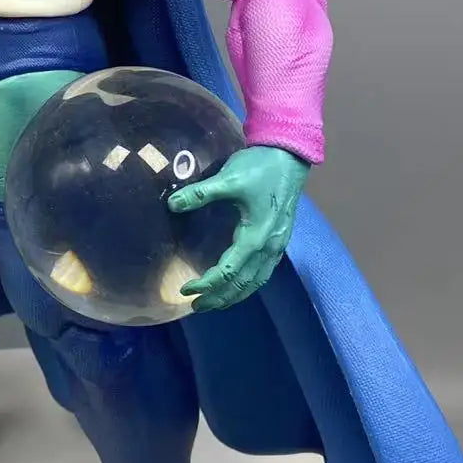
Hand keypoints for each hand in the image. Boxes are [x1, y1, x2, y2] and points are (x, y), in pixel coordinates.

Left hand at [166, 145, 308, 310]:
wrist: (290, 156)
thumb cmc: (260, 167)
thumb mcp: (229, 178)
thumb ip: (201, 193)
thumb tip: (172, 204)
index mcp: (256, 236)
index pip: (228, 271)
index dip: (207, 284)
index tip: (186, 290)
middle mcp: (269, 247)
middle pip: (243, 283)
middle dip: (219, 298)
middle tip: (196, 306)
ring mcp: (277, 245)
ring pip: (256, 281)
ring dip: (235, 295)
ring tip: (215, 303)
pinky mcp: (280, 240)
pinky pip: (264, 272)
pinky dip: (249, 284)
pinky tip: (239, 284)